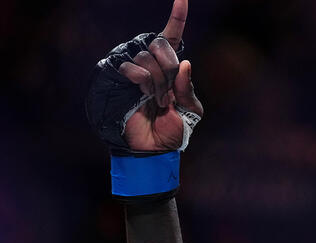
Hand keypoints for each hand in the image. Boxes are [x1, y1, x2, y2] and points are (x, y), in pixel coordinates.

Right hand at [118, 0, 203, 151]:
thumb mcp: (191, 110)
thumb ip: (189, 87)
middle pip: (162, 45)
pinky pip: (133, 66)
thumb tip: (185, 62)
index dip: (177, 16)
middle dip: (170, 70)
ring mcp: (135, 68)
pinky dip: (144, 82)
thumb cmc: (173, 130)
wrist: (153, 148)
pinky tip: (145, 95)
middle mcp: (152, 63)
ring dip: (158, 82)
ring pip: (148, 56)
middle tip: (170, 93)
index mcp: (171, 68)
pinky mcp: (119, 76)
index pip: (173, 37)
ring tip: (158, 100)